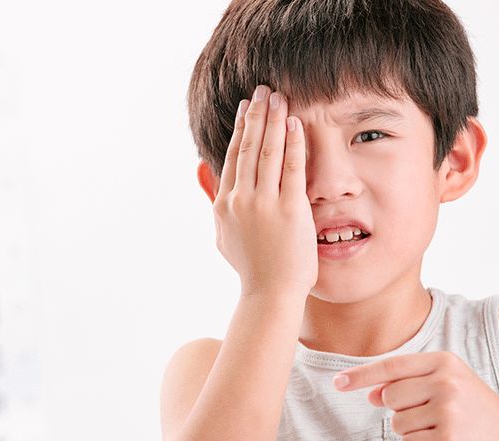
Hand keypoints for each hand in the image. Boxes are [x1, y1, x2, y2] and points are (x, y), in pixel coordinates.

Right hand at [213, 84, 317, 296]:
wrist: (269, 294)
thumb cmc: (251, 268)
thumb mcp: (222, 234)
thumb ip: (214, 200)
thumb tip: (202, 169)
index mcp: (224, 205)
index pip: (232, 157)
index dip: (241, 129)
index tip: (247, 108)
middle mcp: (240, 200)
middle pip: (247, 148)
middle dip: (256, 115)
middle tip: (263, 89)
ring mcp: (264, 204)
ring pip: (267, 152)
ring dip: (273, 120)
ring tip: (278, 96)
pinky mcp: (290, 210)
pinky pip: (292, 169)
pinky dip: (293, 143)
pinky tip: (295, 123)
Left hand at [332, 351, 498, 440]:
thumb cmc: (472, 409)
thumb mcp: (446, 384)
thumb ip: (407, 382)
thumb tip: (370, 394)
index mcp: (445, 362)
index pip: (392, 365)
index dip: (361, 374)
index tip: (337, 382)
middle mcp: (446, 383)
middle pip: (390, 396)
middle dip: (400, 409)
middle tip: (432, 414)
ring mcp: (448, 413)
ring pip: (397, 423)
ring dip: (412, 431)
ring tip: (443, 429)